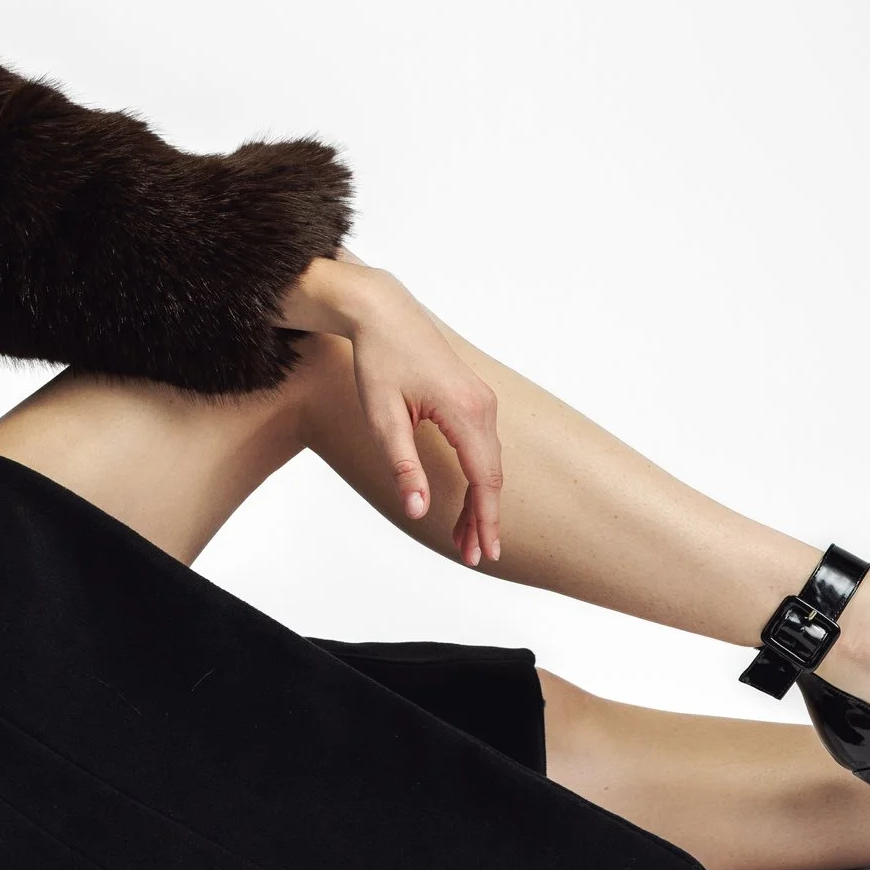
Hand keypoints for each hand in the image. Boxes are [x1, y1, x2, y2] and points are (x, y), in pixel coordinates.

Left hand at [344, 281, 505, 567]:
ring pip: (489, 463)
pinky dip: (477, 477)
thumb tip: (420, 511)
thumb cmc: (379, 360)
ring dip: (480, 501)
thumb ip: (403, 467)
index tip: (483, 553)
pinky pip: (483, 447)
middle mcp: (483, 406)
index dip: (485, 520)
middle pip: (491, 476)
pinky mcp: (474, 398)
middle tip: (471, 556)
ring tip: (465, 537)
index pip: (484, 480)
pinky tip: (467, 499)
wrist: (384, 312)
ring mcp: (482, 401)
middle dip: (483, 519)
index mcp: (465, 412)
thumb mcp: (383, 418)